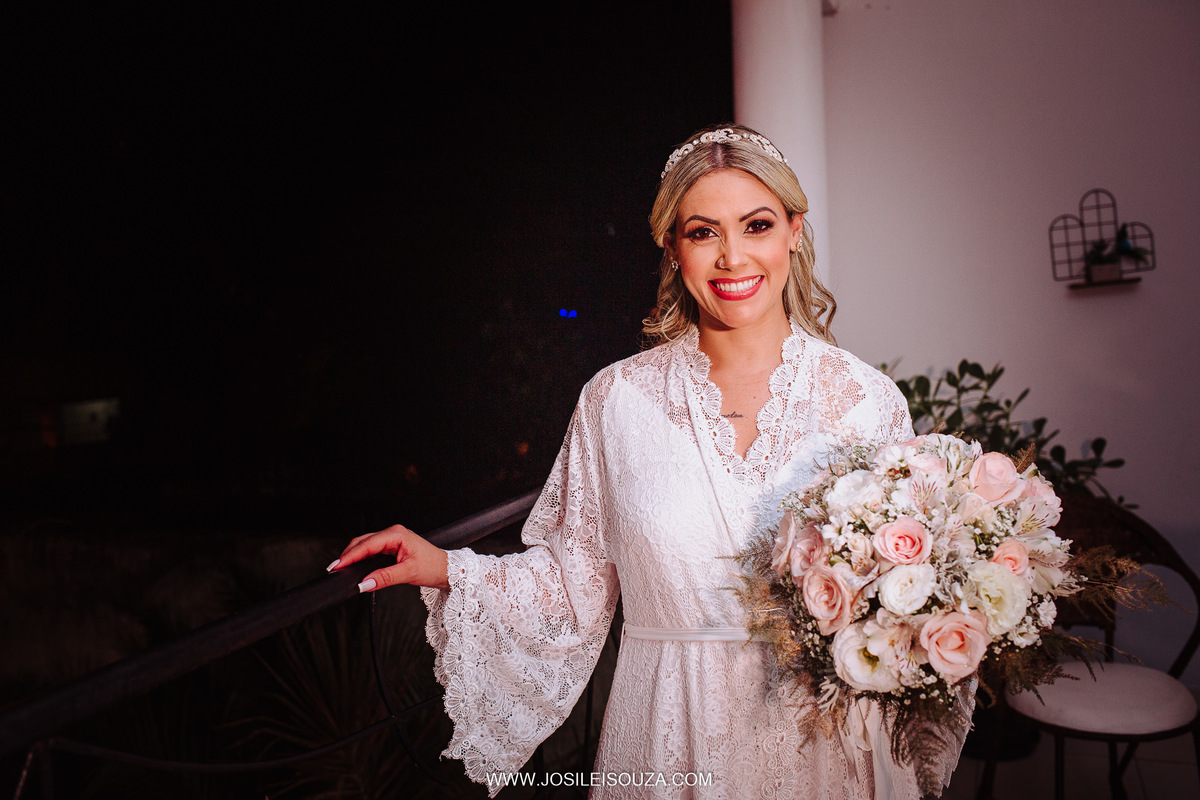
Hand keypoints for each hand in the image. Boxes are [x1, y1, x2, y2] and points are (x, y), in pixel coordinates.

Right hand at [327, 524, 450, 591]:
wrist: (446, 569)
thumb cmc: (432, 566)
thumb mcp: (408, 573)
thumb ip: (385, 578)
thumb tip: (365, 583)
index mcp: (397, 534)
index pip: (367, 544)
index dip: (351, 556)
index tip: (338, 566)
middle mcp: (393, 533)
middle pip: (363, 542)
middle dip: (348, 554)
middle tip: (335, 569)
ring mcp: (392, 539)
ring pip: (366, 545)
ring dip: (354, 555)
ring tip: (341, 567)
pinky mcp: (392, 546)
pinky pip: (372, 550)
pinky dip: (362, 557)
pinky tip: (355, 565)